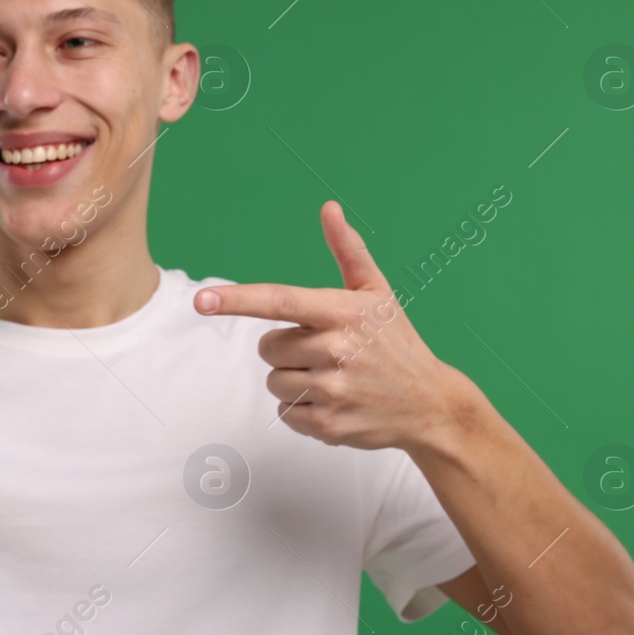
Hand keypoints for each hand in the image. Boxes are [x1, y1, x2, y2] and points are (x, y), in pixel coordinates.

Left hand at [194, 200, 462, 450]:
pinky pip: (285, 412)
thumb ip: (348, 251)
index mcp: (344, 312)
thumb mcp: (377, 293)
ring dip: (292, 379)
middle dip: (286, 348)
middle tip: (326, 352)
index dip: (237, 300)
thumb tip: (329, 209)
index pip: (280, 301)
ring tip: (333, 378)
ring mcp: (333, 391)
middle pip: (267, 347)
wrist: (431, 405)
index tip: (202, 300)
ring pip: (273, 381)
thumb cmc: (396, 342)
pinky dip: (301, 409)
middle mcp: (337, 350)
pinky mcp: (330, 426)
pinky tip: (335, 402)